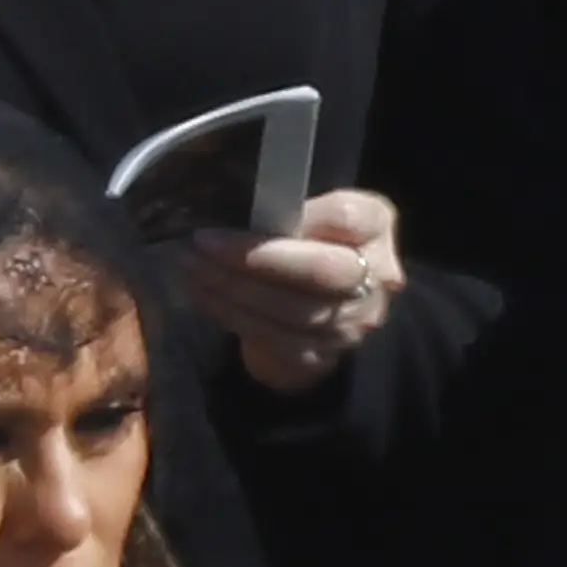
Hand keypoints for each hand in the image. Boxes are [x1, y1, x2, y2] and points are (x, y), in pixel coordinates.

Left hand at [180, 189, 402, 392]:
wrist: (326, 311)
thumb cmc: (315, 246)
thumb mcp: (319, 214)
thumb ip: (299, 210)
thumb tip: (252, 214)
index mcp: (376, 228)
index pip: (346, 217)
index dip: (300, 215)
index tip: (253, 209)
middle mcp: (373, 280)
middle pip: (317, 271)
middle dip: (254, 257)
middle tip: (203, 242)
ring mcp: (347, 326)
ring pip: (286, 309)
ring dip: (228, 287)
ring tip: (190, 265)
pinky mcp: (315, 358)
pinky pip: (267, 337)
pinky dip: (227, 313)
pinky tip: (201, 294)